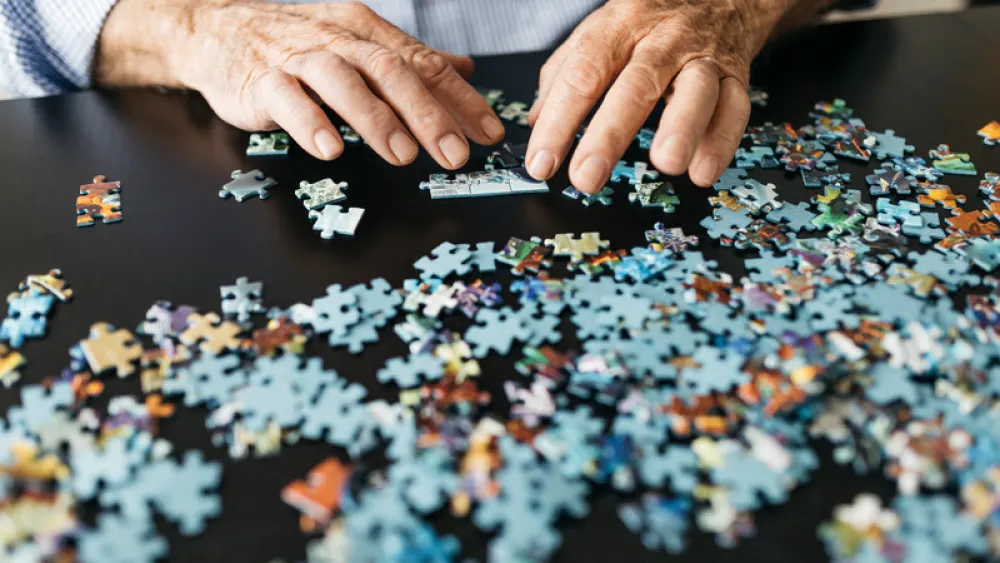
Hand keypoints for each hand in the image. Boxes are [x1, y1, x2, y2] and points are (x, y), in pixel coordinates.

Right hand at [97, 0, 504, 167]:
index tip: (489, 133)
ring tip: (403, 155)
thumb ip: (409, 62)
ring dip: (376, 119)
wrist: (219, 32)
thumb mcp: (358, 46)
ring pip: (343, 81)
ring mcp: (298, 58)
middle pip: (390, 71)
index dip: (460, 99)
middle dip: (428, 114)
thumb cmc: (297, 44)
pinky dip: (311, 123)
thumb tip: (465, 70)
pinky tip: (331, 150)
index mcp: (367, 33)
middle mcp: (338, 40)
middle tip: (454, 154)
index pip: (424, 64)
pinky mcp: (261, 82)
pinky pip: (288, 100)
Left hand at [525, 0, 793, 190]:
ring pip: (695, 91)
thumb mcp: (600, 33)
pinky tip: (702, 171)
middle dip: (608, 135)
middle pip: (635, 86)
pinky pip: (734, 109)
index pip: (582, 74)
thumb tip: (536, 124)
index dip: (559, 121)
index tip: (541, 163)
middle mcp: (661, 40)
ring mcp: (701, 56)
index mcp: (617, 28)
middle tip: (587, 176)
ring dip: (682, 129)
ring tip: (666, 164)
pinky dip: (721, 142)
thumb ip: (564, 77)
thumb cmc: (647, 22)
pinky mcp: (735, 76)